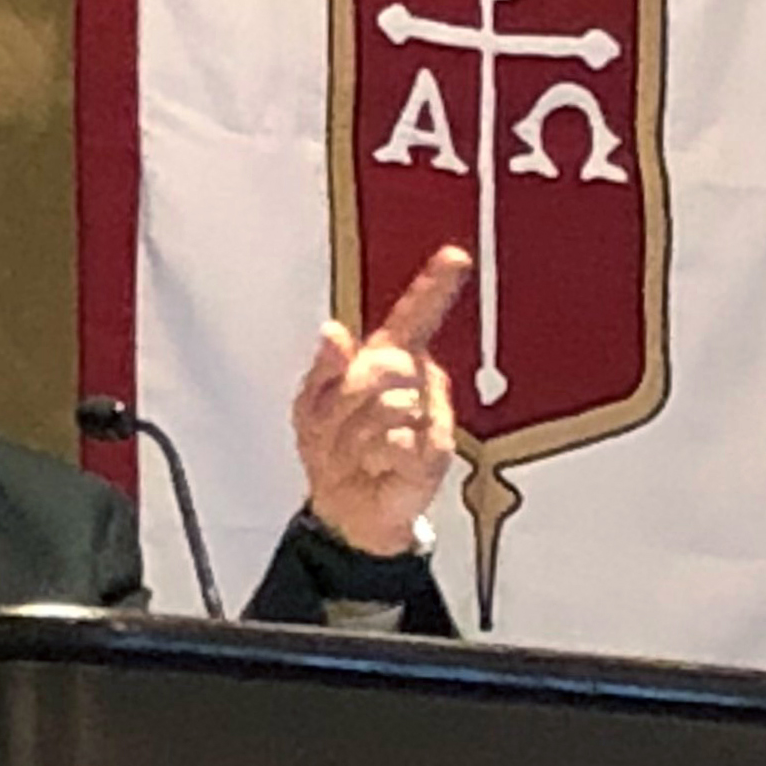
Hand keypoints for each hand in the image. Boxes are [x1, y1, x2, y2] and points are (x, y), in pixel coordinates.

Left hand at [291, 245, 471, 555]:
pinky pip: (395, 441)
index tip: (454, 257)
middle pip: (380, 367)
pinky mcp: (437, 449)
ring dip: (353, 436)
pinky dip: (372, 458)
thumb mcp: (310, 406)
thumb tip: (334, 331)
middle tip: (336, 429)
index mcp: (386, 358)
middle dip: (343, 401)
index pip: (412, 315)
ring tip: (356, 452)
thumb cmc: (332, 451)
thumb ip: (323, 367)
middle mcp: (417, 379)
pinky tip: (376, 467)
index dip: (433, 285)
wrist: (347, 508)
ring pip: (384, 408)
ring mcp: (431, 413)